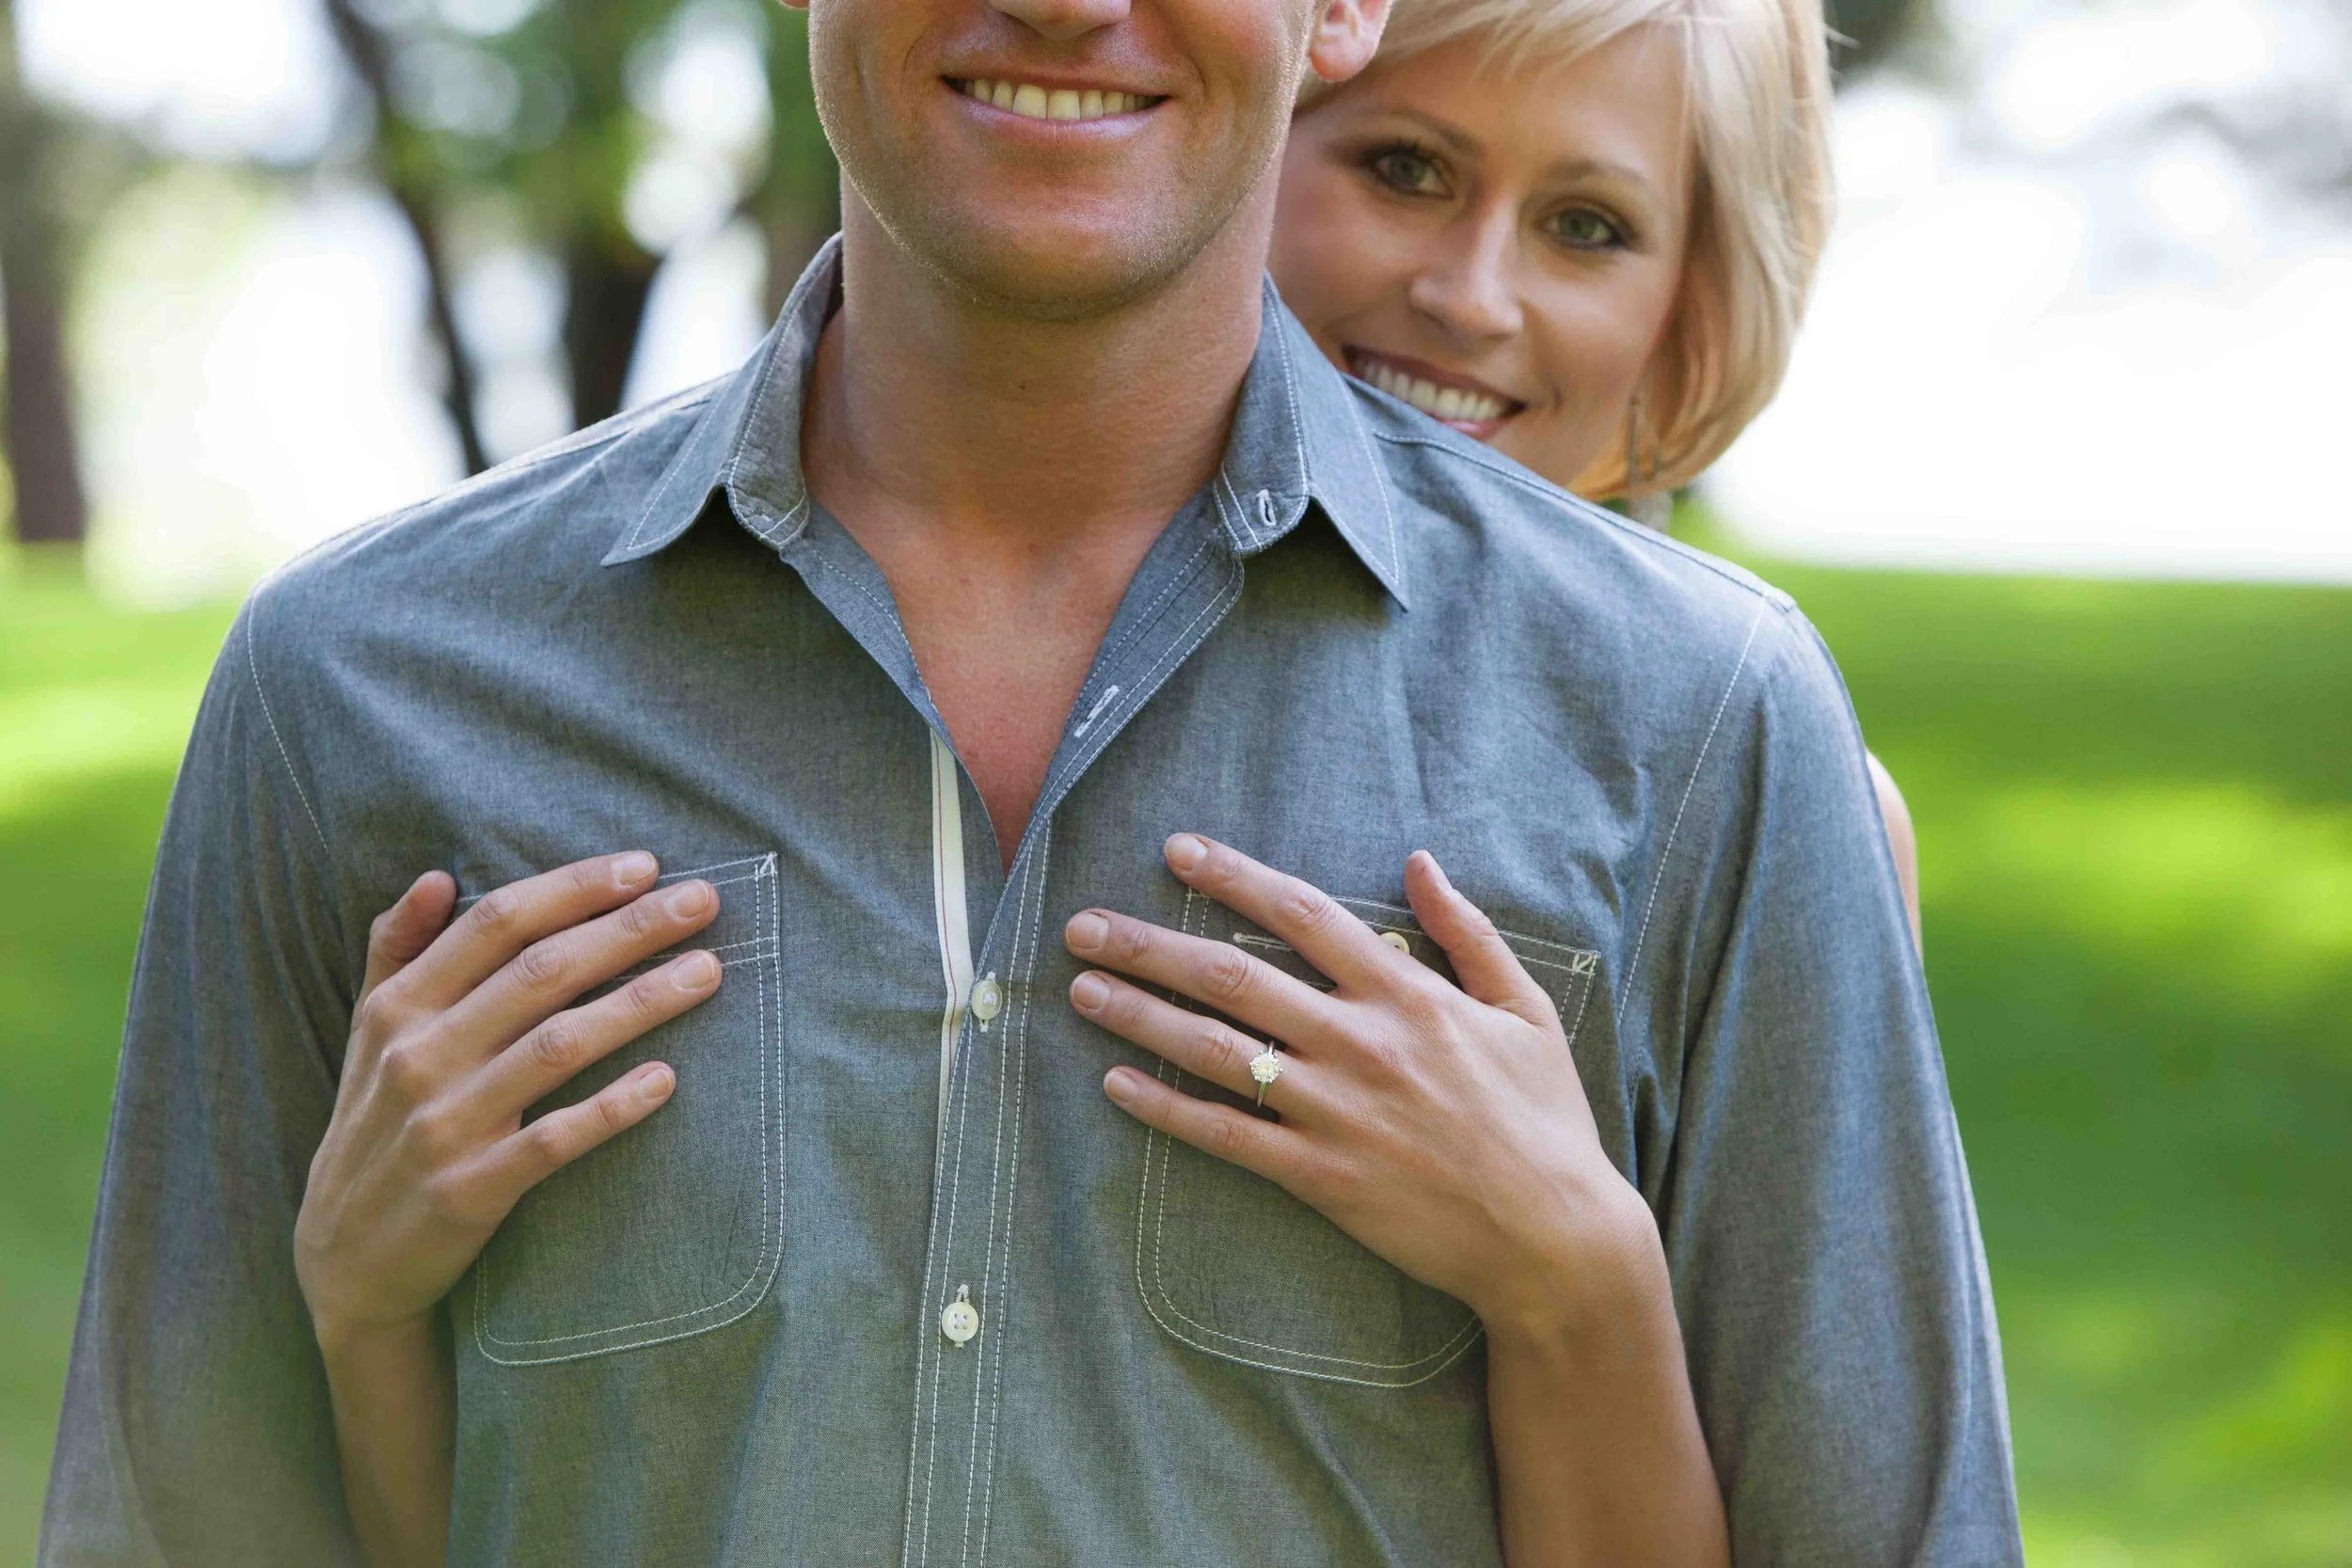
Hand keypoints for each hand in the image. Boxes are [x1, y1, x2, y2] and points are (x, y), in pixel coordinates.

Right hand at [294, 853, 722, 1347]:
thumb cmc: (375, 1126)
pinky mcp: (472, 1190)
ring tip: (708, 970)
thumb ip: (396, 950)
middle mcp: (419, 1056)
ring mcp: (446, 1125)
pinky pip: (553, 1140)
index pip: (497, 924)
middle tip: (703, 900)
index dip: (574, 888)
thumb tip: (439, 877)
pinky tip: (666, 1079)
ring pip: (558, 1046)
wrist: (344, 1261)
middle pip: (540, 973)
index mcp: (398, 1008)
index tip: (645, 865)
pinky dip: (611, 1108)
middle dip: (628, 929)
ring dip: (640, 1003)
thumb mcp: (368, 1036)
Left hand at [1065, 835, 1655, 1338]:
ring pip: (1214, 1050)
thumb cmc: (1545, 1122)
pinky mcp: (1319, 1176)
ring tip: (1079, 990)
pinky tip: (1115, 1086)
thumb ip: (1468, 932)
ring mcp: (1334, 1111)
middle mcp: (1360, 1042)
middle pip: (1233, 974)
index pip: (1301, 913)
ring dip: (1138, 1016)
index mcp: (1407, 994)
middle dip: (1150, 944)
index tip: (1176, 852)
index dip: (1233, 876)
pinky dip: (1164, 1109)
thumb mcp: (1525, 1009)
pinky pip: (1225, 1136)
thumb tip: (1420, 861)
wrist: (1554, 1238)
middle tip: (1084, 925)